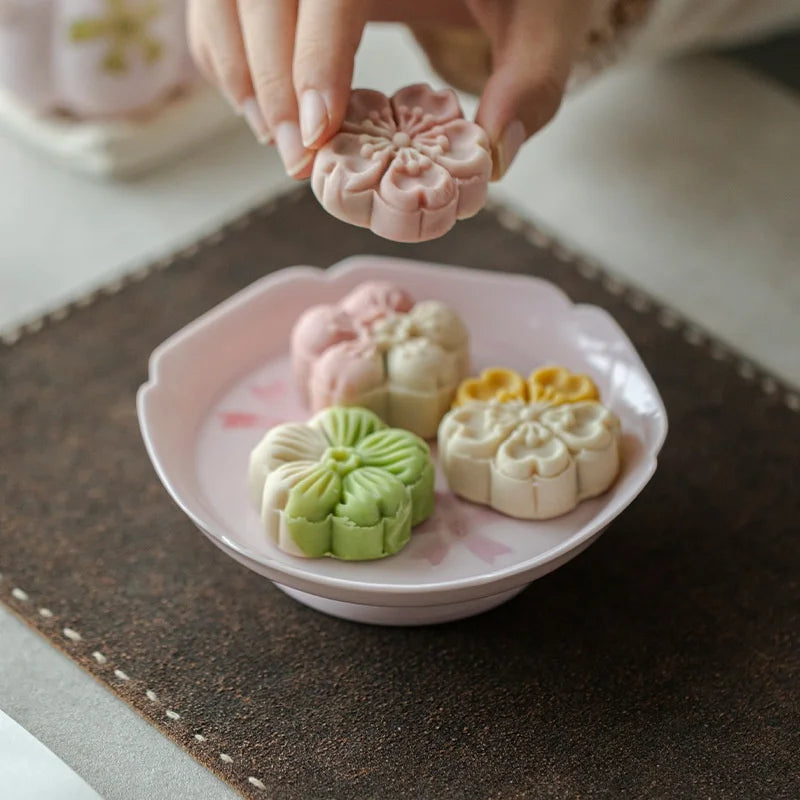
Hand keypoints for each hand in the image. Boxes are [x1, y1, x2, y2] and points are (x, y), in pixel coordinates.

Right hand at [187, 0, 593, 179]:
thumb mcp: (546, 13)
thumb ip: (532, 80)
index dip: (313, 59)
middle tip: (297, 160)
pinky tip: (260, 106)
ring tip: (276, 138)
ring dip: (235, 68)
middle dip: (269, 80)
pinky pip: (222, 3)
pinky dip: (225, 53)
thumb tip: (493, 156)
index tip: (316, 136)